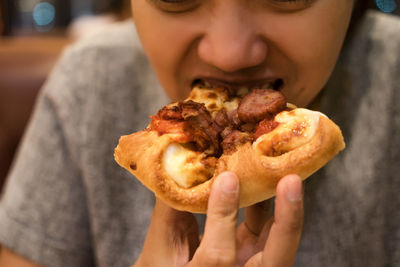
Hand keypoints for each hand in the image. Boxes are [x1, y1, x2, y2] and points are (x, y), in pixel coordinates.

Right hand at [134, 172, 303, 266]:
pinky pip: (269, 231)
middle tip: (291, 180)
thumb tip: (177, 170)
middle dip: (288, 220)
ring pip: (280, 244)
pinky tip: (261, 181)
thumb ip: (169, 214)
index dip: (222, 216)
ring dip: (284, 206)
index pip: (218, 256)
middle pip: (275, 259)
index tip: (226, 178)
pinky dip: (269, 205)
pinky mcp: (256, 256)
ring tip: (281, 170)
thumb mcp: (160, 249)